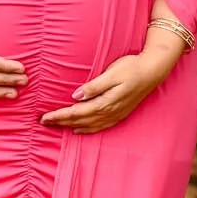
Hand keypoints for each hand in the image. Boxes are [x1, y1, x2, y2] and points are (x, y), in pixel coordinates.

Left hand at [40, 36, 181, 133]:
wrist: (153, 70)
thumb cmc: (132, 67)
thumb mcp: (112, 73)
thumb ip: (94, 86)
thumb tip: (75, 96)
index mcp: (105, 102)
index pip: (76, 112)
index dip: (60, 116)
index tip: (44, 117)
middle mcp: (110, 112)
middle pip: (80, 121)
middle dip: (61, 122)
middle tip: (43, 122)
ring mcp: (116, 114)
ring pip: (89, 125)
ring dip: (71, 126)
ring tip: (56, 126)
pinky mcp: (120, 113)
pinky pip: (100, 126)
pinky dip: (87, 129)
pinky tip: (79, 130)